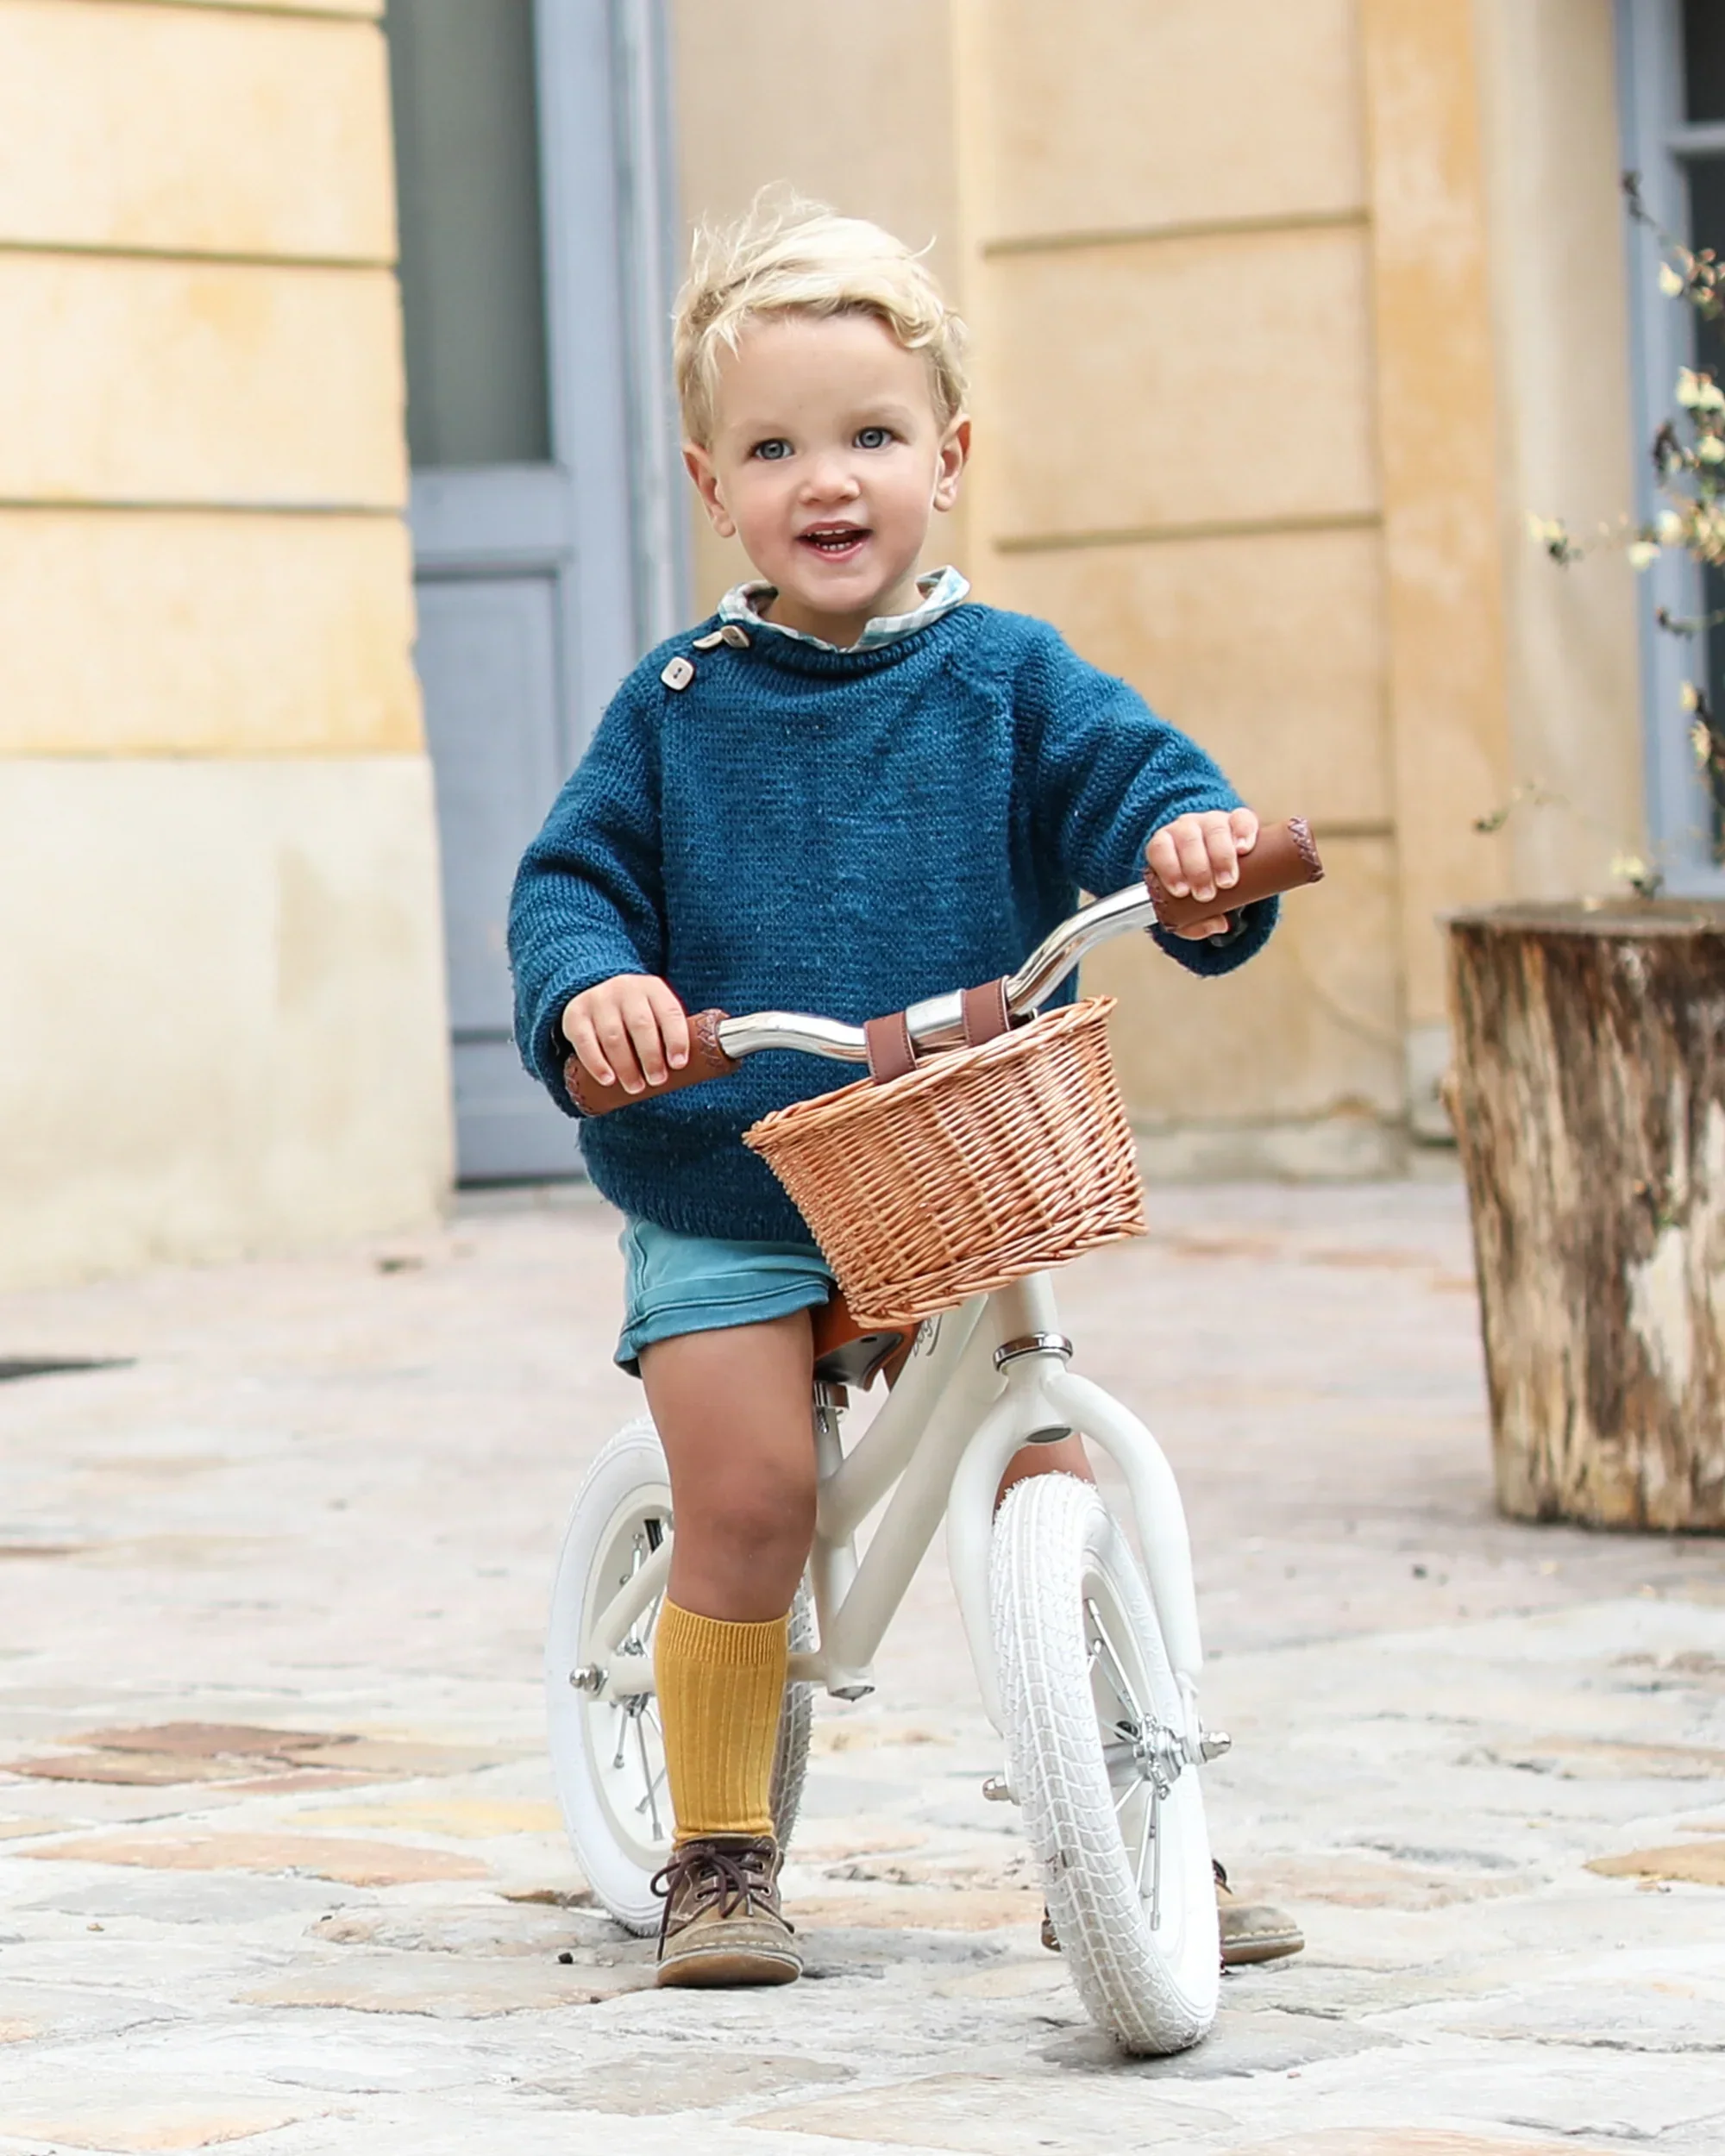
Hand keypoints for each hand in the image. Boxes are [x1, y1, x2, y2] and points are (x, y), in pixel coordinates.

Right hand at [562, 975, 689, 1094]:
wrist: (595, 991)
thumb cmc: (635, 1013)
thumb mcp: (655, 1012)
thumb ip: (670, 1034)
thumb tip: (694, 1072)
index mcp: (653, 989)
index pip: (669, 1012)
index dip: (676, 1039)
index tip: (679, 1064)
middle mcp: (626, 989)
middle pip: (641, 1025)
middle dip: (651, 1057)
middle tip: (657, 1081)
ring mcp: (598, 1000)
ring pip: (613, 1036)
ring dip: (626, 1066)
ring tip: (635, 1087)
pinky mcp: (575, 1014)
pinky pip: (585, 1041)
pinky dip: (597, 1063)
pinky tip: (608, 1079)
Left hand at [1146, 808, 1259, 938]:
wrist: (1216, 865)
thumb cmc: (1194, 887)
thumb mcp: (1185, 908)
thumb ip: (1194, 923)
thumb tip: (1218, 925)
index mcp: (1164, 845)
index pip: (1160, 849)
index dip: (1169, 869)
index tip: (1181, 892)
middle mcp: (1186, 829)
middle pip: (1188, 840)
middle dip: (1197, 869)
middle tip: (1207, 894)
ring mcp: (1212, 821)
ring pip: (1214, 829)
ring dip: (1221, 856)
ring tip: (1227, 881)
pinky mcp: (1238, 819)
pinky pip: (1241, 818)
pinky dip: (1243, 832)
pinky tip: (1244, 849)